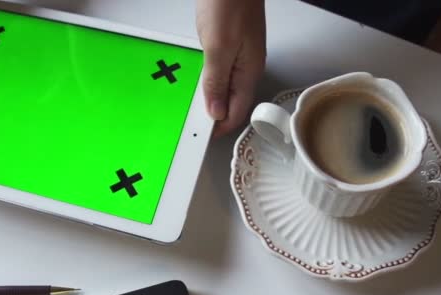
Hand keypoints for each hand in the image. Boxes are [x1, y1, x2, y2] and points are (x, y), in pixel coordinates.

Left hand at [196, 0, 265, 136]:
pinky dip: (208, 80)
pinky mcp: (228, 45)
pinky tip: (197, 82)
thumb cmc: (229, 4)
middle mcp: (246, 67)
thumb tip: (216, 112)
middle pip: (231, 101)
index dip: (220, 126)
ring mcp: (238, 55)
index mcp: (248, 71)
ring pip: (224, 87)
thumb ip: (217, 81)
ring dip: (210, 98)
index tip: (203, 137)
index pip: (236, 110)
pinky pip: (219, 71)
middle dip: (214, 115)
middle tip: (193, 126)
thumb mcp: (219, 47)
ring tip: (192, 109)